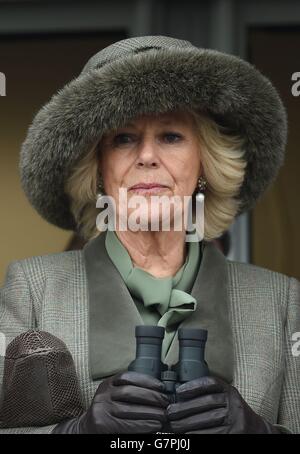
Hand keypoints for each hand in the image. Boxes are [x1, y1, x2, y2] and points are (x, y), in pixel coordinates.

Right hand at [52, 371, 169, 433]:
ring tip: (164, 415)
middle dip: (152, 396)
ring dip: (150, 412)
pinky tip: (154, 426)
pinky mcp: (102, 425)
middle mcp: (103, 394)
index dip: (146, 380)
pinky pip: (127, 424)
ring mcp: (101, 409)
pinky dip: (143, 425)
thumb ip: (129, 392)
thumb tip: (158, 392)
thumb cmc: (107, 414)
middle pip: (130, 392)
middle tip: (166, 402)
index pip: (127, 377)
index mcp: (107, 384)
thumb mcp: (113, 397)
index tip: (161, 386)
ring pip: (130, 409)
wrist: (85, 431)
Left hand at [166, 376, 280, 433]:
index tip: (178, 391)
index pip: (211, 384)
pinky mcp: (234, 434)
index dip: (194, 386)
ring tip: (173, 426)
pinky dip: (198, 435)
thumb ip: (209, 396)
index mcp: (230, 391)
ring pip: (208, 419)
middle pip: (206, 402)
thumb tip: (179, 399)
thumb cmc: (233, 414)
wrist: (256, 431)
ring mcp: (236, 419)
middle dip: (184, 408)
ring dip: (187, 424)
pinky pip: (213, 434)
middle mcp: (234, 403)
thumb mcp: (226, 399)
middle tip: (169, 413)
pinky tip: (187, 436)